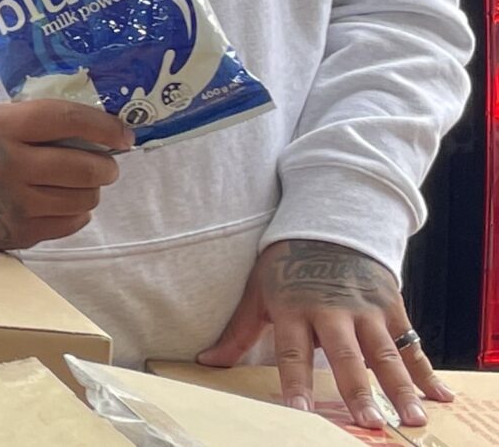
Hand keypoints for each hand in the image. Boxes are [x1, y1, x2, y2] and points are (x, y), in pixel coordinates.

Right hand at [0, 99, 130, 249]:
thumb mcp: (0, 117)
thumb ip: (44, 119)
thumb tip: (104, 128)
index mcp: (1, 127)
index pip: (67, 120)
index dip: (104, 127)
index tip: (124, 134)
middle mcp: (6, 165)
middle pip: (84, 167)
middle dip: (106, 165)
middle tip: (105, 163)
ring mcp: (13, 203)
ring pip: (84, 198)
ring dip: (90, 189)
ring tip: (76, 182)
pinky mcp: (18, 233)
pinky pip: (72, 222)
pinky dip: (75, 211)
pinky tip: (60, 200)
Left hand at [197, 239, 451, 428]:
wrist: (330, 222)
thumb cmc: (287, 263)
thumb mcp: (259, 291)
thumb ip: (240, 331)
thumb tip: (207, 361)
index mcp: (294, 309)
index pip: (292, 352)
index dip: (296, 381)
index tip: (300, 410)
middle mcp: (332, 311)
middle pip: (346, 357)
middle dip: (357, 391)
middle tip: (369, 423)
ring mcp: (366, 310)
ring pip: (386, 355)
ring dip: (400, 389)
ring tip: (412, 419)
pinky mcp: (392, 307)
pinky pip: (412, 344)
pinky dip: (426, 372)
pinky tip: (439, 396)